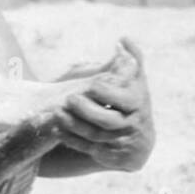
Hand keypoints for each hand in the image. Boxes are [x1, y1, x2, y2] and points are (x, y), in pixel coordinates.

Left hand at [55, 38, 154, 171]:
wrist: (138, 139)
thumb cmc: (133, 102)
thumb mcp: (136, 81)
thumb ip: (131, 60)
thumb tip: (123, 38)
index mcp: (138, 103)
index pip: (125, 99)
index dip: (108, 93)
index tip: (92, 85)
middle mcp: (132, 125)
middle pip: (108, 120)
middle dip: (87, 110)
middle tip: (68, 98)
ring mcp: (120, 141)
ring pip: (95, 135)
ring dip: (74, 125)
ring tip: (56, 112)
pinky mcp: (108, 155)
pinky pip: (88, 148)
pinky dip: (72, 139)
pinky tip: (56, 128)